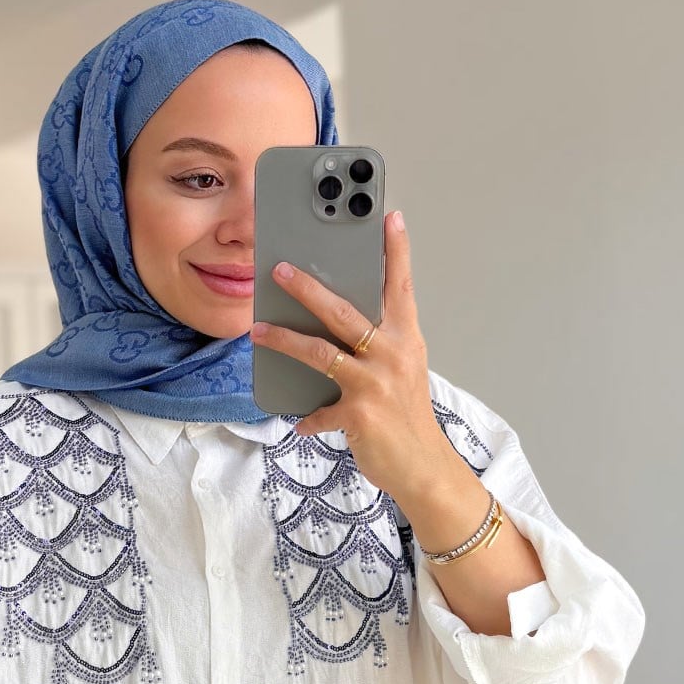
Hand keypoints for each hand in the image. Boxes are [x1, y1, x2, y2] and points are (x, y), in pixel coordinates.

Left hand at [250, 209, 456, 506]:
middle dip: (308, 288)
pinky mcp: (359, 415)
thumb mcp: (403, 371)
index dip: (396, 251)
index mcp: (406, 339)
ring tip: (258, 330)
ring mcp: (375, 384)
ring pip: (321, 352)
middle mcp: (393, 355)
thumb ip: (378, 345)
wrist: (424, 467)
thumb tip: (337, 326)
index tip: (389, 216)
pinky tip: (298, 421)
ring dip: (285, 340)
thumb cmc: (408, 417)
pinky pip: (320, 411)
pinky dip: (307, 417)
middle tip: (280, 270)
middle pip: (344, 312)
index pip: (400, 286)